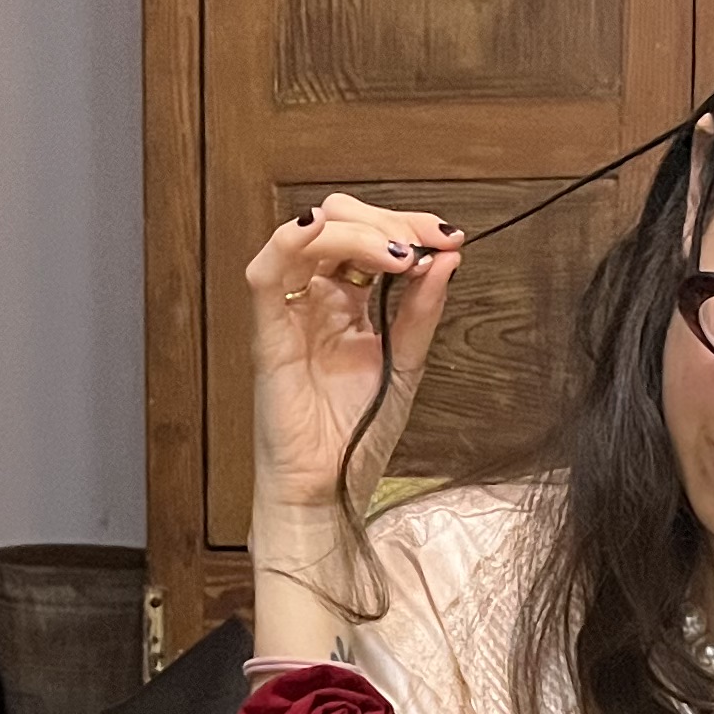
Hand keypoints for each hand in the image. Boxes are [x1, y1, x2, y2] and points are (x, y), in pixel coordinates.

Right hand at [245, 194, 463, 516]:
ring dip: (354, 232)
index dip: (408, 226)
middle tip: (424, 245)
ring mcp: (290, 314)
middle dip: (386, 221)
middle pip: (339, 224)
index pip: (370, 238)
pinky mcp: (268, 336)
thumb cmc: (356, 437)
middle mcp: (316, 301)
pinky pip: (265, 275)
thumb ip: (422, 312)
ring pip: (307, 237)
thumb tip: (446, 259)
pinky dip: (287, 242)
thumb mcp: (408, 365)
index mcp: (348, 304)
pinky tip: (319, 231)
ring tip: (395, 254)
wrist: (328, 491)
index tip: (448, 239)